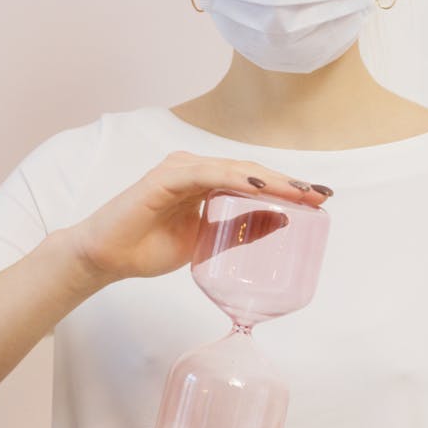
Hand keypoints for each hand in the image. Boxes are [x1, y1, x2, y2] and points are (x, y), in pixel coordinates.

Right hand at [67, 149, 331, 285]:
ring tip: (300, 193)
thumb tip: (283, 220)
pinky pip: (208, 175)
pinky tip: (260, 186)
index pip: (255, 180)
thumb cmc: (148, 249)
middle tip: (321, 194)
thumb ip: (242, 229)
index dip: (289, 188)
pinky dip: (236, 178)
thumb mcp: (208, 243)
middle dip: (289, 183)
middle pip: (252, 170)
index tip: (321, 199)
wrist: (106, 258)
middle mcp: (196, 169)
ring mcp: (181, 169)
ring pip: (235, 169)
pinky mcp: (166, 177)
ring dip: (271, 180)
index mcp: (207, 182)